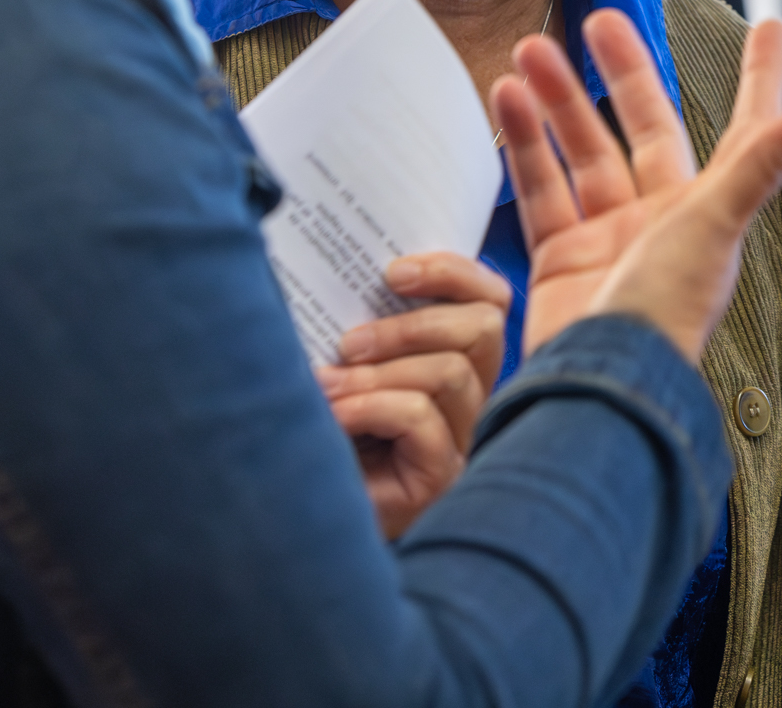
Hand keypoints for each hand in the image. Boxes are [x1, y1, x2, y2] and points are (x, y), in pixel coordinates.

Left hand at [315, 251, 511, 538]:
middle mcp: (469, 396)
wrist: (292, 510)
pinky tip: (332, 419)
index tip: (393, 272)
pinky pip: (422, 417)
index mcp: (454, 355)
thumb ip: (363, 321)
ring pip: (453, 372)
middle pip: (484, 327)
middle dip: (412, 325)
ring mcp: (461, 438)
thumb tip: (352, 277)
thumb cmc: (315, 430)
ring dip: (380, 371)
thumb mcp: (342, 359)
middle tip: (349, 342)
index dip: (454, 273)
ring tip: (327, 385)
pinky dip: (371, 407)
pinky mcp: (441, 475)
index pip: (490, 300)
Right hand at [494, 10, 781, 362]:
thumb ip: (769, 159)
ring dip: (558, 99)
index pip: (747, 128)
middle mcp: (666, 217)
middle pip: (646, 126)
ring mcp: (612, 237)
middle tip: (599, 18)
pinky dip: (524, 144)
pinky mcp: (562, 259)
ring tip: (530, 48)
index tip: (770, 24)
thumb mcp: (720, 220)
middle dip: (624, 72)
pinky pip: (541, 189)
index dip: (761, 77)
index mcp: (714, 206)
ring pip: (585, 150)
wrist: (597, 379)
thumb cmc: (667, 305)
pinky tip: (507, 99)